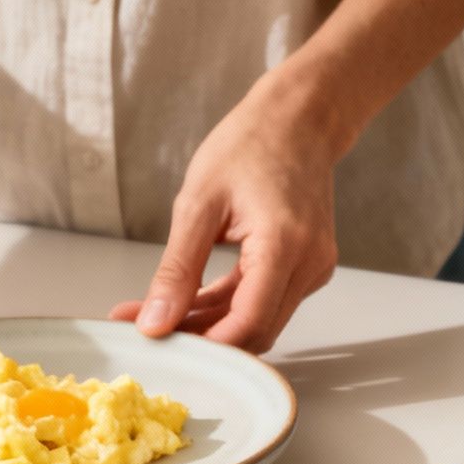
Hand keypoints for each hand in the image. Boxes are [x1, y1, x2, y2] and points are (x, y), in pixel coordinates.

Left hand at [111, 77, 342, 354]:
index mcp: (284, 245)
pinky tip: (192, 300)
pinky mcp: (308, 267)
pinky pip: (267, 301)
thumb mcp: (197, 204)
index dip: (206, 344)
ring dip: (213, 325)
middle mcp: (309, 264)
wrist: (299, 120)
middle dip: (203, 337)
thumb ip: (177, 270)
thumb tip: (155, 321)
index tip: (161, 343)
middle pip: (255, 330)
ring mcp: (313, 268)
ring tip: (161, 313)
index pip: (249, 323)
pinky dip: (230, 306)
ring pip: (260, 321)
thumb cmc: (250, 145)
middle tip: (150, 329)